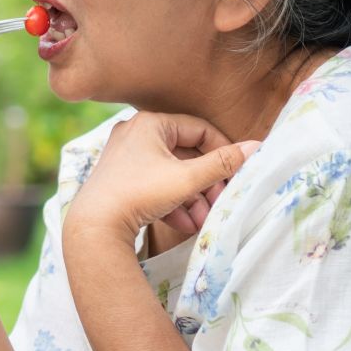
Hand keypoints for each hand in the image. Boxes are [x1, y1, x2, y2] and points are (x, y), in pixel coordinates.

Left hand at [65, 112, 259, 248]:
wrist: (94, 227)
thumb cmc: (139, 194)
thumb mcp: (188, 179)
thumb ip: (223, 163)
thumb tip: (257, 146)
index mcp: (150, 123)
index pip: (200, 129)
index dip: (223, 151)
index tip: (238, 173)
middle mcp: (135, 134)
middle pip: (187, 155)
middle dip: (207, 184)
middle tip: (221, 202)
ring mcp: (125, 157)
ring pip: (172, 174)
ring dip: (192, 198)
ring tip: (202, 221)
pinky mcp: (120, 180)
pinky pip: (155, 185)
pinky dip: (172, 203)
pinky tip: (184, 225)